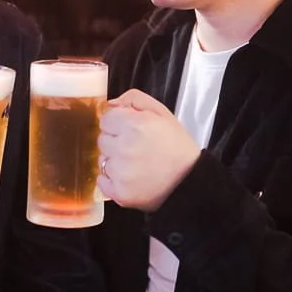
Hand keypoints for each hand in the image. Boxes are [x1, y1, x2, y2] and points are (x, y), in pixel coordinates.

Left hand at [97, 89, 202, 212]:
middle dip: (116, 142)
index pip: (106, 119)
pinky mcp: (120, 192)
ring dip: (114, 161)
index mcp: (134, 124)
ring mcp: (120, 171)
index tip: (130, 131)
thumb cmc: (177, 146)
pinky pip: (102, 181)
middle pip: (102, 140)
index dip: (118, 124)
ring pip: (102, 160)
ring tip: (136, 164)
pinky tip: (129, 177)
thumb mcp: (162, 113)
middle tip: (136, 148)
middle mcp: (124, 147)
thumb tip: (111, 104)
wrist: (189, 180)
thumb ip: (134, 99)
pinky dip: (111, 180)